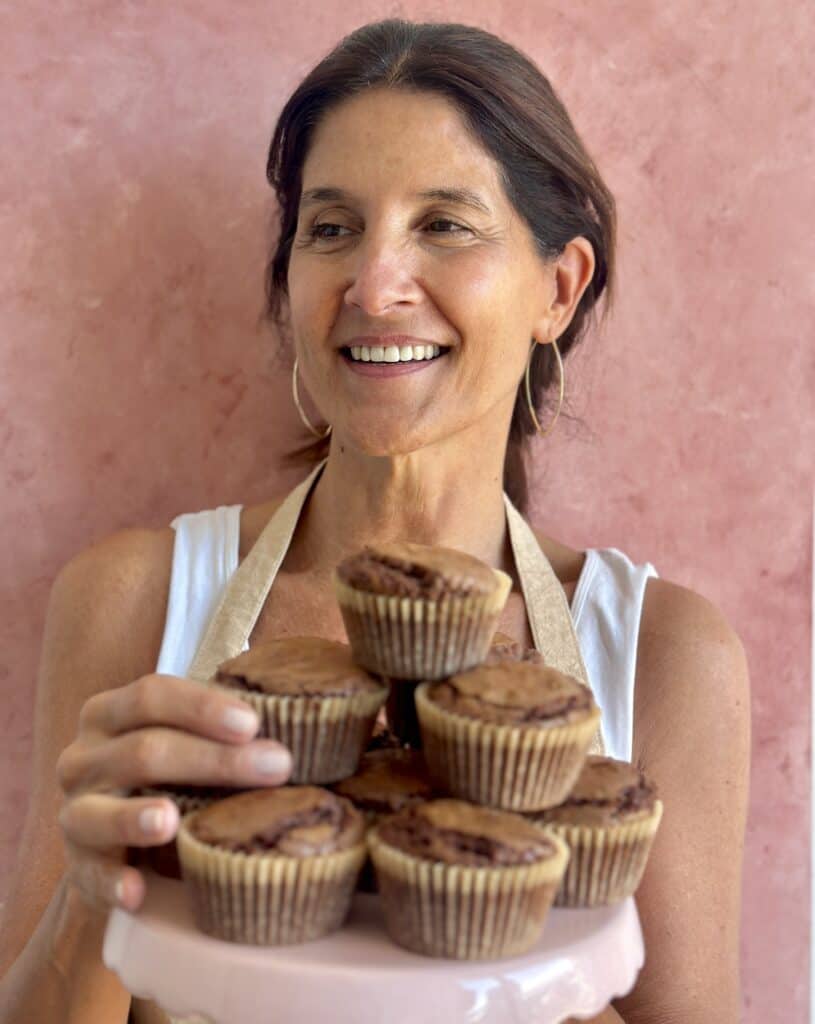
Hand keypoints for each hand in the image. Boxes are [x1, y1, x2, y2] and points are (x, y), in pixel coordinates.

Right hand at [56, 673, 291, 914]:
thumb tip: (311, 717)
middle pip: (144, 750)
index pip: (152, 695)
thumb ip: (224, 725)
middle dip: (213, 760)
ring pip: (100, 811)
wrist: (115, 839)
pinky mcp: (76, 865)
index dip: (202, 706)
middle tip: (275, 767)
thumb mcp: (185, 739)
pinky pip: (89, 876)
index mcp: (110, 713)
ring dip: (136, 817)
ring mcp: (73, 812)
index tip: (254, 723)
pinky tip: (137, 891)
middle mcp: (83, 758)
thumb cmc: (168, 774)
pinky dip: (111, 883)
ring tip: (172, 820)